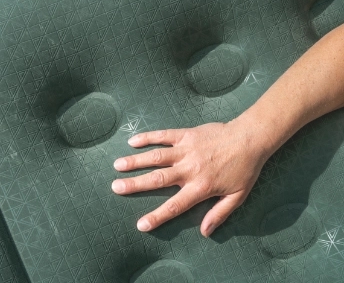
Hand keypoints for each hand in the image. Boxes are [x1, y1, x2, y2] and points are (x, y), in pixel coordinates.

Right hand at [112, 120, 275, 236]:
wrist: (250, 138)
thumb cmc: (245, 169)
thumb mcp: (237, 196)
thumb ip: (219, 214)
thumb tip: (205, 232)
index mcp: (200, 187)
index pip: (174, 205)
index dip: (157, 216)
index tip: (140, 224)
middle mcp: (189, 169)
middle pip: (157, 179)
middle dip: (135, 184)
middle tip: (116, 187)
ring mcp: (186, 150)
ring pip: (156, 156)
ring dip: (136, 161)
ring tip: (117, 165)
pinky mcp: (185, 134)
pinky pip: (163, 135)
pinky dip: (147, 137)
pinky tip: (132, 141)